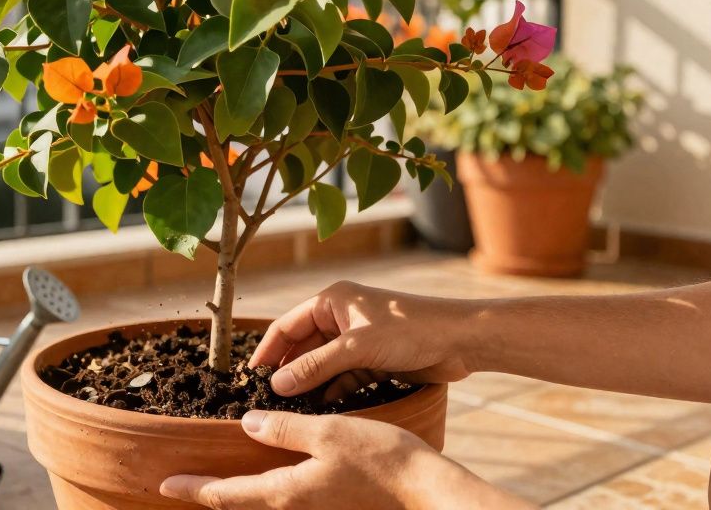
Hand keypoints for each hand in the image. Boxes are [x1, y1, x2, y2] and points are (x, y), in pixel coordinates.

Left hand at [159, 410, 532, 509]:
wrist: (424, 488)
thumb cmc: (380, 458)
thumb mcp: (327, 432)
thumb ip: (284, 429)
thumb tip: (245, 424)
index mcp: (285, 491)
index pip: (225, 494)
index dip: (192, 488)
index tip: (163, 484)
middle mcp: (294, 506)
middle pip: (238, 502)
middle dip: (207, 492)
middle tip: (179, 481)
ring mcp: (313, 507)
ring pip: (261, 500)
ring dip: (233, 491)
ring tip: (213, 478)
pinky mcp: (329, 502)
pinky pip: (284, 495)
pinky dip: (262, 486)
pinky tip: (266, 469)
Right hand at [250, 281, 476, 398]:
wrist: (461, 340)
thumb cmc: (411, 330)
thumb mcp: (357, 348)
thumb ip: (316, 367)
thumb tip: (277, 385)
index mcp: (333, 301)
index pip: (287, 326)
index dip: (267, 352)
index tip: (250, 378)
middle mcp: (341, 316)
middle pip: (303, 348)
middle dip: (289, 373)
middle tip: (270, 401)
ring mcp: (357, 338)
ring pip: (323, 365)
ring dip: (311, 385)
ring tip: (293, 410)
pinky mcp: (373, 358)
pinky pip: (343, 377)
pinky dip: (334, 391)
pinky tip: (323, 410)